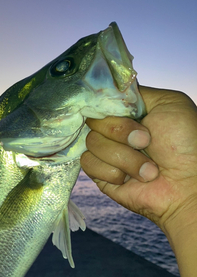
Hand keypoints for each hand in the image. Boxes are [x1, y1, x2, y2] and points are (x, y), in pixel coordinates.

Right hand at [80, 86, 196, 239]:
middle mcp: (115, 131)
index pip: (101, 100)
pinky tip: (129, 179)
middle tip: (146, 142)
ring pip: (91, 142)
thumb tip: (108, 91)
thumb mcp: (169, 103)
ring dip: (123, 157)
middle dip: (121, 132)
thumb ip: (136, 93)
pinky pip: (89, 163)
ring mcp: (106, 152)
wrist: (187, 184)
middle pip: (93, 120)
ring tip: (147, 169)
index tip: (124, 112)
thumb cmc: (185, 144)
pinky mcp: (99, 175)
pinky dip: (112, 171)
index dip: (107, 105)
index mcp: (129, 112)